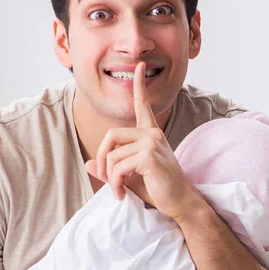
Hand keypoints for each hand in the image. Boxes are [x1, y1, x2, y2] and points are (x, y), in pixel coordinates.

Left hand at [85, 62, 201, 221]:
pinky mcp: (149, 156)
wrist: (180, 202)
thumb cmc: (159, 189)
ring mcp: (152, 143)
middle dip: (102, 157)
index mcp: (150, 134)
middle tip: (105, 178)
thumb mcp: (130, 177)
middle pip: (111, 134)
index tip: (140, 67)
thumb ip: (110, 169)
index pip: (142, 105)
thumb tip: (88, 164)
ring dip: (110, 177)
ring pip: (113, 155)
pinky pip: (118, 167)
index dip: (139, 86)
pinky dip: (115, 183)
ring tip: (118, 191)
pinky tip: (122, 193)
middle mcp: (152, 134)